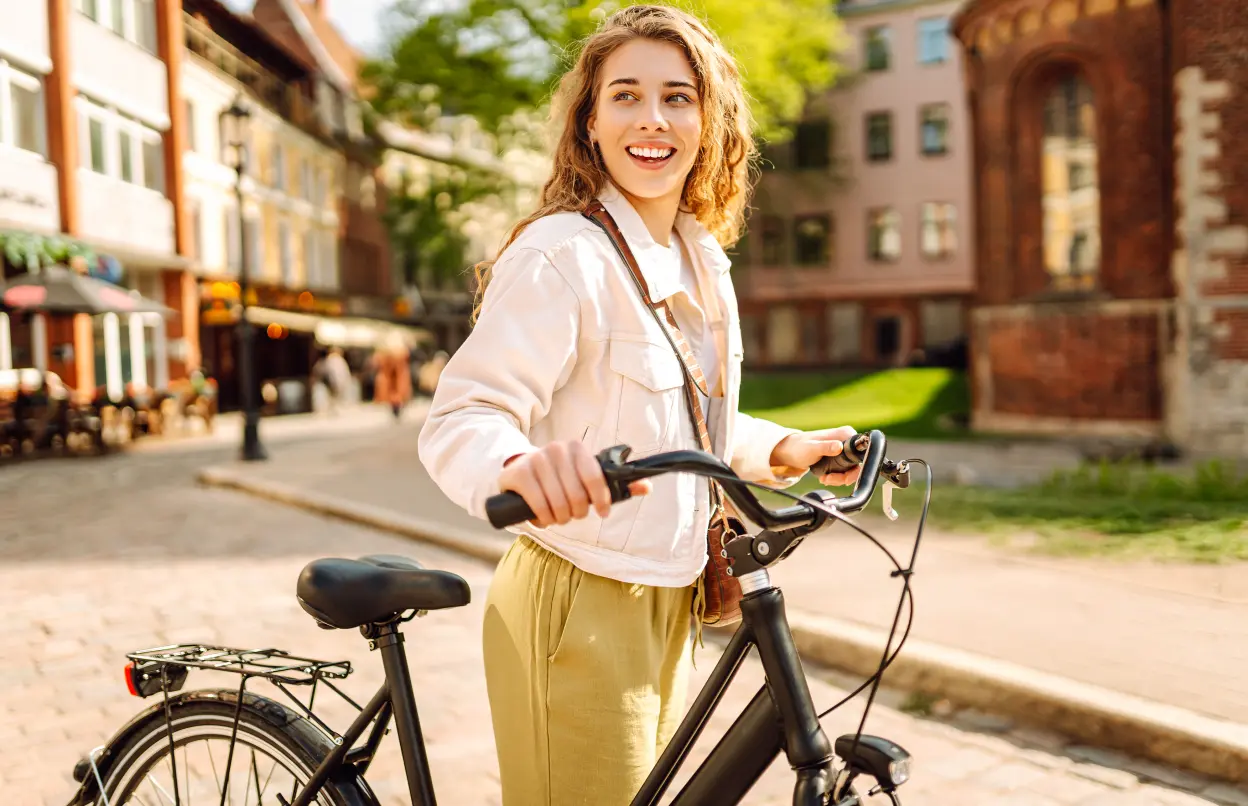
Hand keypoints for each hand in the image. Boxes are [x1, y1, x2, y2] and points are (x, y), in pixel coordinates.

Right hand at [498, 441, 651, 527]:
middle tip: (573, 515)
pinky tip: (544, 518)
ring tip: (559, 517)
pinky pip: (538, 504)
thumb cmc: (560, 479)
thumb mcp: (586, 479)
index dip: (601, 499)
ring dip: (560, 518)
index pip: (595, 477)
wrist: (520, 470)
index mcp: (577, 448)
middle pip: (577, 495)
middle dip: (578, 512)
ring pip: (558, 502)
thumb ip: (615, 484)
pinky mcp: (518, 473)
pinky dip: (543, 517)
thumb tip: (647, 487)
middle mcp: (556, 449)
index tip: (602, 513)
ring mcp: (536, 460)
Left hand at [769, 425, 862, 486]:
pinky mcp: (840, 456)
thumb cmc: (799, 447)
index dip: (855, 469)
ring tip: (824, 479)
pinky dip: (836, 477)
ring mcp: (844, 448)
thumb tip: (839, 446)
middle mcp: (848, 439)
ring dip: (839, 478)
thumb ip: (825, 447)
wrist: (790, 451)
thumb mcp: (812, 449)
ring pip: (852, 469)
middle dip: (845, 476)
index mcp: (845, 433)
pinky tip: (825, 477)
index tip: (843, 478)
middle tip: (829, 480)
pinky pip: (845, 470)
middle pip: (858, 463)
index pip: (862, 453)